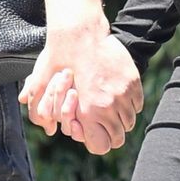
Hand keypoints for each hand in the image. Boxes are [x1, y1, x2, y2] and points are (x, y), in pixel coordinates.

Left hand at [21, 30, 141, 154]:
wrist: (80, 34)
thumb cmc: (61, 60)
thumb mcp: (45, 87)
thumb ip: (42, 110)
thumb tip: (47, 128)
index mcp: (87, 112)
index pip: (102, 146)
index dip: (98, 143)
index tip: (95, 134)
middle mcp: (107, 106)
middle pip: (119, 137)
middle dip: (111, 133)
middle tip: (104, 123)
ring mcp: (122, 94)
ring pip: (129, 121)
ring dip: (120, 119)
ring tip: (111, 108)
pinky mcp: (132, 82)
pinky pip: (137, 104)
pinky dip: (130, 104)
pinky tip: (119, 96)